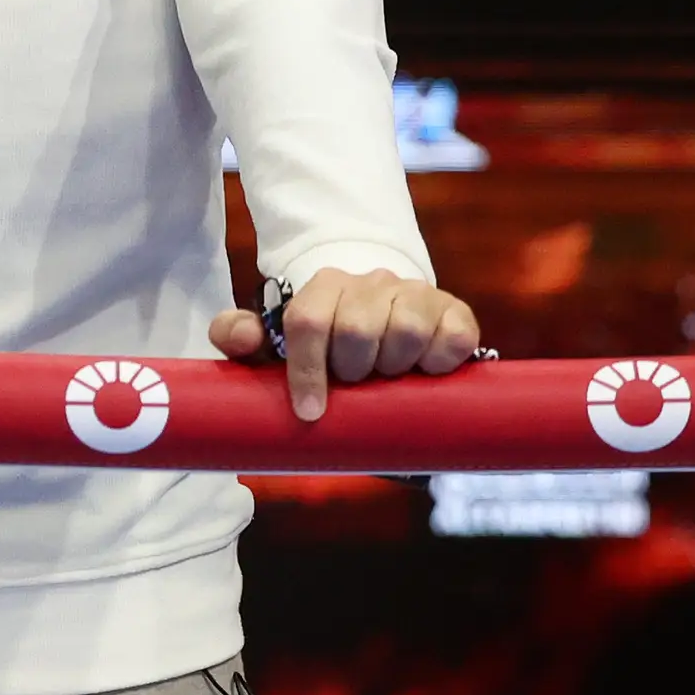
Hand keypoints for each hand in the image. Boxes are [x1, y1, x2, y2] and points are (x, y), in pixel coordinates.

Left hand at [209, 267, 481, 422]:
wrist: (389, 327)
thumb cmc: (327, 346)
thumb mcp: (280, 343)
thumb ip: (243, 337)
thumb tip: (240, 336)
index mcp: (324, 287)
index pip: (307, 321)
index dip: (307, 370)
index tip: (310, 412)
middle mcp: (370, 282)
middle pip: (355, 329)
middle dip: (352, 370)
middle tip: (355, 384)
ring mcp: (415, 293)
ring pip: (406, 331)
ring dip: (395, 367)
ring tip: (388, 377)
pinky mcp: (455, 311)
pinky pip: (452, 337)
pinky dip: (440, 362)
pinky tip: (427, 372)